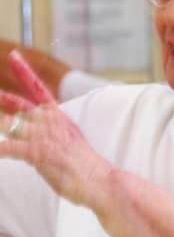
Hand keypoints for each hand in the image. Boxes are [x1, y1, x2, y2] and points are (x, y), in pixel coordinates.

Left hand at [0, 52, 111, 206]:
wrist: (101, 180)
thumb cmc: (85, 166)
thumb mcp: (70, 141)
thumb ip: (51, 133)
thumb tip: (33, 132)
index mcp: (59, 118)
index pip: (39, 88)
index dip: (24, 72)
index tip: (13, 56)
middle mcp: (51, 123)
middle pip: (19, 103)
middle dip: (1, 97)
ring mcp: (45, 137)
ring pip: (9, 124)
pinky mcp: (40, 153)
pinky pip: (10, 147)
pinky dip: (0, 149)